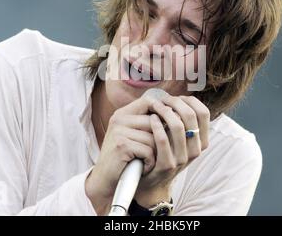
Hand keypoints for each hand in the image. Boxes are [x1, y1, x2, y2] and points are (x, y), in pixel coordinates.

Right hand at [85, 94, 159, 214]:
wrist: (105, 180)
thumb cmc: (124, 158)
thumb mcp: (133, 136)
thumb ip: (148, 123)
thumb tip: (175, 114)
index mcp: (122, 114)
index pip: (148, 101)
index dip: (162, 111)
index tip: (167, 126)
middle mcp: (119, 119)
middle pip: (154, 122)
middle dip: (159, 140)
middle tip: (152, 153)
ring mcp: (119, 132)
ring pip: (154, 138)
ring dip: (155, 154)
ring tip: (145, 161)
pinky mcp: (121, 146)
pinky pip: (148, 151)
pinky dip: (149, 162)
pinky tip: (142, 167)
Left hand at [134, 94, 209, 207]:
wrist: (152, 181)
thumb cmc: (164, 152)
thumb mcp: (178, 137)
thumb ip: (182, 120)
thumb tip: (180, 96)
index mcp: (202, 141)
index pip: (203, 112)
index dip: (189, 100)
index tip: (175, 97)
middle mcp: (196, 150)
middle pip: (190, 115)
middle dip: (174, 102)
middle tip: (161, 99)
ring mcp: (183, 158)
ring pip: (178, 126)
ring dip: (164, 111)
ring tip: (154, 106)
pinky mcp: (167, 165)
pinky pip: (163, 140)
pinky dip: (156, 125)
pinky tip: (150, 118)